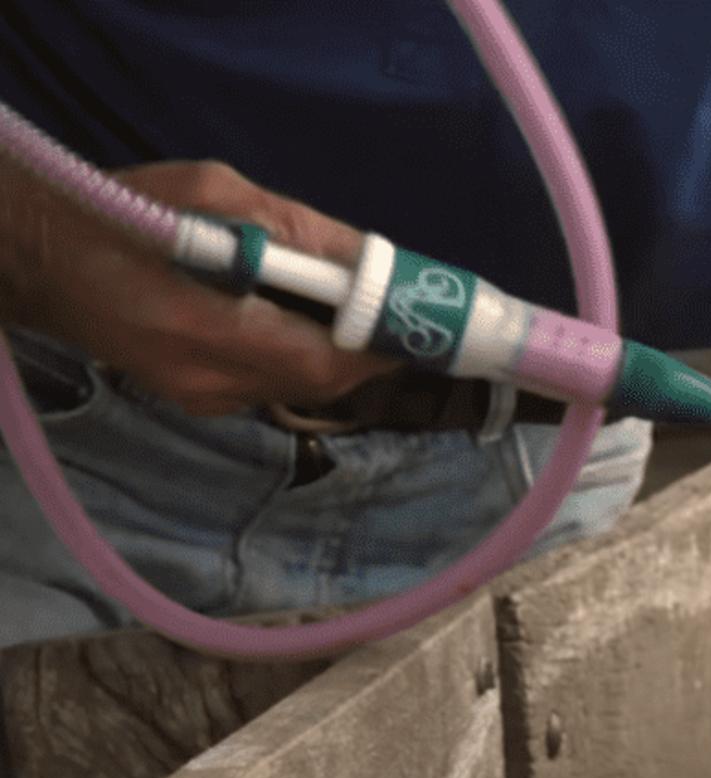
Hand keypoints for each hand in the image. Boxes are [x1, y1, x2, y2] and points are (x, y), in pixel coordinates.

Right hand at [0, 158, 391, 414]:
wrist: (32, 255)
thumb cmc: (115, 211)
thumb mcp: (208, 193)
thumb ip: (294, 230)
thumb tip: (367, 258)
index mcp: (205, 330)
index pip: (321, 363)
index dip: (380, 351)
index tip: (420, 328)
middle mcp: (206, 380)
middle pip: (315, 382)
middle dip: (362, 352)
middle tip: (397, 316)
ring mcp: (195, 397)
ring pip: (293, 387)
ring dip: (330, 355)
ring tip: (354, 315)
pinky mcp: (189, 398)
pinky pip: (264, 385)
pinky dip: (293, 357)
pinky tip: (297, 322)